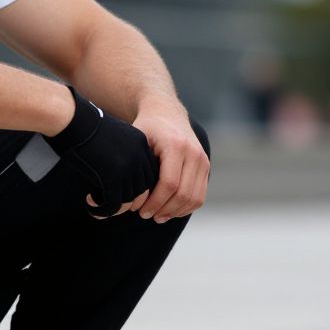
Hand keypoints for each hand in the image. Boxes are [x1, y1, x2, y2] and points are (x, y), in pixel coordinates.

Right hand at [42, 85, 159, 219]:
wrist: (70, 119)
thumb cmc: (82, 126)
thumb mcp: (110, 138)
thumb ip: (120, 155)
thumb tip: (118, 178)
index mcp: (141, 144)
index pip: (149, 175)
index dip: (138, 190)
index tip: (124, 198)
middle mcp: (139, 157)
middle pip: (144, 190)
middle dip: (131, 203)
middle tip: (114, 208)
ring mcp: (127, 168)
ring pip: (129, 200)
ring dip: (114, 208)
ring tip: (97, 205)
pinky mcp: (112, 177)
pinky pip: (113, 204)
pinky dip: (102, 210)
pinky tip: (90, 205)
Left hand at [130, 101, 209, 222]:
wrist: (166, 113)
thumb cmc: (145, 128)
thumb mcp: (136, 138)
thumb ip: (133, 162)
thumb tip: (123, 193)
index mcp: (175, 145)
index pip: (169, 183)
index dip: (154, 202)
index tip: (139, 210)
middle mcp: (194, 153)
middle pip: (183, 193)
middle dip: (164, 209)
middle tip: (146, 215)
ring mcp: (203, 160)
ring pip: (195, 198)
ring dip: (175, 212)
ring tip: (157, 216)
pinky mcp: (206, 167)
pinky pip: (200, 195)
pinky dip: (186, 208)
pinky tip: (169, 211)